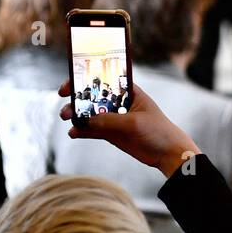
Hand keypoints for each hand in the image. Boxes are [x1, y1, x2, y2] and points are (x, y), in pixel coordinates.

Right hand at [58, 79, 197, 176]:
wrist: (167, 153)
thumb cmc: (157, 130)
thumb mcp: (134, 123)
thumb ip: (110, 121)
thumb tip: (86, 120)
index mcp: (128, 91)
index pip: (104, 80)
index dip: (85, 79)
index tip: (70, 83)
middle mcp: (118, 102)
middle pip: (93, 96)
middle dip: (76, 98)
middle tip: (64, 101)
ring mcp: (113, 118)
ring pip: (90, 114)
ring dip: (76, 115)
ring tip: (66, 119)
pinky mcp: (110, 133)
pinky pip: (92, 130)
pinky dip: (81, 131)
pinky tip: (72, 133)